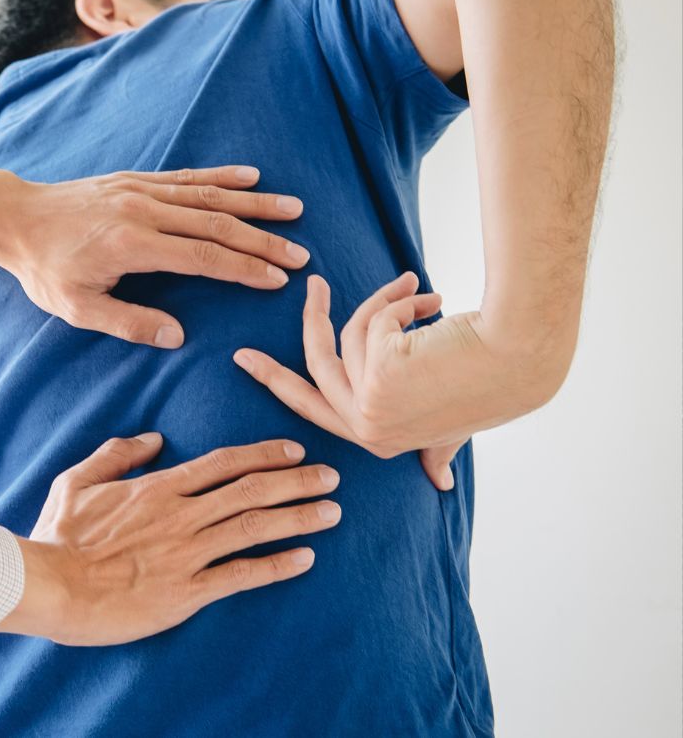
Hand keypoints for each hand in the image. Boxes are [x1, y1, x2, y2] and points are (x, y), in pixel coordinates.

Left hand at [0, 164, 308, 347]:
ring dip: (254, 204)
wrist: (15, 218)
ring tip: (294, 211)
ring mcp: (140, 190)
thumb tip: (177, 336)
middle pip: (216, 223)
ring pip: (208, 195)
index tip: (277, 280)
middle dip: (262, 240)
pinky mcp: (136, 179)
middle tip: (301, 255)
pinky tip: (251, 176)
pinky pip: (186, 176)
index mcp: (131, 245)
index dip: (243, 268)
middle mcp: (142, 211)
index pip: (201, 257)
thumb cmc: (44, 269)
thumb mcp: (76, 307)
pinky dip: (221, 176)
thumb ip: (128, 323)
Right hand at [0, 434, 340, 645]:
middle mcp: (181, 515)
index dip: (264, 455)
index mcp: (157, 488)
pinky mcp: (187, 592)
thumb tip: (151, 439)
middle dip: (297, 481)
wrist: (50, 584)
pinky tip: (305, 558)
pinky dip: (277, 565)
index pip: (223, 463)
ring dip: (299, 517)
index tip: (295, 451)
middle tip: (333, 477)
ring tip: (332, 511)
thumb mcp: (76, 481)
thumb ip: (116, 455)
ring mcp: (187, 553)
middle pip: (251, 490)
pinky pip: (242, 575)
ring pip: (255, 527)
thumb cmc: (59, 535)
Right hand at [231, 272, 559, 490]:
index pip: (313, 407)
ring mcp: (370, 405)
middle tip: (310, 286)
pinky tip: (434, 302)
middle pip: (312, 369)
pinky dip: (402, 303)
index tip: (248, 360)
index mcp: (378, 440)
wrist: (520, 357)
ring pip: (349, 333)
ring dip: (386, 302)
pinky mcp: (377, 375)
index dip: (279, 381)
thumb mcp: (454, 425)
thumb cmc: (493, 386)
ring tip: (419, 288)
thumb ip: (438, 451)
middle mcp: (368, 428)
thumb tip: (442, 484)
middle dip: (306, 323)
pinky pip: (372, 321)